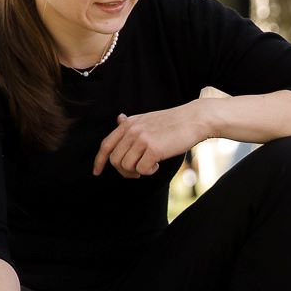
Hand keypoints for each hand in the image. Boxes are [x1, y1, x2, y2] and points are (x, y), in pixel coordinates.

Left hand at [93, 101, 214, 177]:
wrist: (194, 119)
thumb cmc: (174, 121)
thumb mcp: (148, 118)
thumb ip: (132, 124)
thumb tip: (119, 119)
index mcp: (128, 124)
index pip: (106, 145)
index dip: (99, 161)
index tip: (97, 172)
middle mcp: (132, 131)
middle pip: (114, 160)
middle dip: (123, 171)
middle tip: (136, 172)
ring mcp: (142, 140)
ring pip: (126, 166)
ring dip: (137, 171)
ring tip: (150, 166)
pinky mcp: (154, 149)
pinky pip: (142, 169)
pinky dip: (149, 172)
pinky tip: (157, 165)